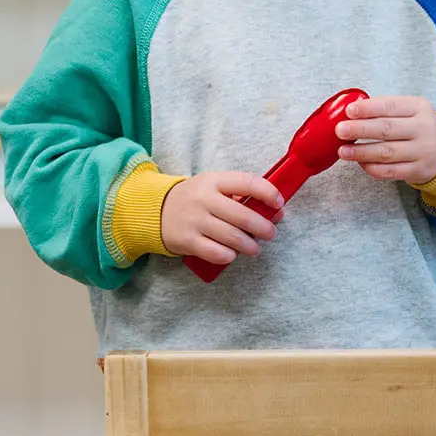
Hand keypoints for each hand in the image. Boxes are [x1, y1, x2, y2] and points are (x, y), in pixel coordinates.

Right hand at [161, 172, 284, 266]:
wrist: (156, 210)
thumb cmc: (196, 198)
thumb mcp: (214, 187)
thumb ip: (242, 196)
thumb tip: (275, 211)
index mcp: (214, 180)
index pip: (247, 182)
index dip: (267, 193)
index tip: (279, 204)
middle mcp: (204, 199)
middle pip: (242, 216)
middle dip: (263, 227)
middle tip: (270, 233)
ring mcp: (194, 220)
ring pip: (231, 236)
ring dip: (249, 245)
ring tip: (254, 248)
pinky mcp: (187, 240)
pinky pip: (215, 252)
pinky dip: (228, 255)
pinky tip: (233, 255)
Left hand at [335, 96, 435, 184]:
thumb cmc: (418, 127)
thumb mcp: (410, 110)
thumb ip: (384, 110)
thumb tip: (351, 112)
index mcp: (419, 108)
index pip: (390, 106)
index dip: (368, 109)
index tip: (349, 111)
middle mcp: (424, 129)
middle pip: (387, 129)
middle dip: (360, 130)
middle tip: (340, 131)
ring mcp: (423, 151)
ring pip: (387, 153)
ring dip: (361, 152)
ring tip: (343, 151)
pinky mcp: (418, 170)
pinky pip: (390, 171)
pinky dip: (372, 168)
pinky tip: (360, 163)